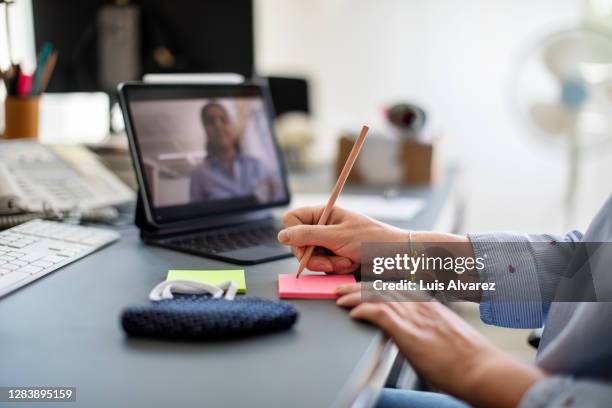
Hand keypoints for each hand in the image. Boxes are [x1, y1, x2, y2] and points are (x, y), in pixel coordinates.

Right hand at [278, 206, 408, 273]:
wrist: (399, 258)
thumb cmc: (374, 240)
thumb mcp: (338, 236)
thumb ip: (307, 235)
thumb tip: (281, 235)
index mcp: (324, 213)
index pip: (292, 220)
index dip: (295, 234)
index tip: (306, 245)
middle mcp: (325, 227)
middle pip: (299, 244)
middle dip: (315, 256)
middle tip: (330, 261)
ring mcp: (330, 244)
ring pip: (311, 259)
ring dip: (329, 265)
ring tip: (347, 262)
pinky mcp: (336, 259)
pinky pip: (324, 268)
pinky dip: (337, 270)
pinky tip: (350, 265)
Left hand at [336, 284, 543, 407]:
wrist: (481, 370)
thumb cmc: (468, 359)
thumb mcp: (445, 335)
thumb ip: (427, 328)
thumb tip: (416, 335)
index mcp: (429, 305)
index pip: (394, 288)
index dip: (374, 286)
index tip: (361, 286)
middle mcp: (420, 306)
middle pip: (382, 289)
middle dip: (359, 288)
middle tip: (342, 289)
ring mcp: (414, 316)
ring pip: (376, 297)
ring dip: (354, 297)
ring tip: (339, 298)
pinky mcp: (409, 331)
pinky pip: (380, 314)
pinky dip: (363, 311)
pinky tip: (353, 314)